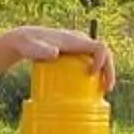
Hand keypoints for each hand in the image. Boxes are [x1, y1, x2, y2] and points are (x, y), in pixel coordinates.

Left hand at [0, 25, 117, 93]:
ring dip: (106, 74)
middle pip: (104, 54)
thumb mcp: (31, 48)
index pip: (99, 47)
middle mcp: (81, 43)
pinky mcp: (75, 57)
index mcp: (75, 40)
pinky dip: (96, 76)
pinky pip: (92, 64)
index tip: (93, 75)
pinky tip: (92, 90)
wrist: (24, 41)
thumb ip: (40, 50)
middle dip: (109, 71)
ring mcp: (79, 50)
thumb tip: (54, 53)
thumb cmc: (28, 44)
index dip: (102, 61)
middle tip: (106, 90)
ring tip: (103, 92)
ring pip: (100, 60)